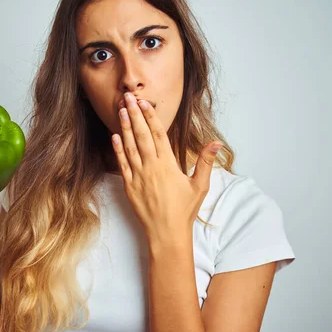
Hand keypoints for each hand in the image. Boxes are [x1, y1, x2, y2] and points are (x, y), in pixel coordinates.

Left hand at [111, 93, 222, 248]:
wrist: (166, 233)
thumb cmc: (184, 211)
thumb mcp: (200, 186)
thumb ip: (206, 162)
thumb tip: (216, 143)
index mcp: (168, 165)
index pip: (158, 134)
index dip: (150, 116)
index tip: (144, 103)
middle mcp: (151, 167)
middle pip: (141, 135)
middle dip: (134, 114)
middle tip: (128, 97)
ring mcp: (138, 176)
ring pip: (129, 146)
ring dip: (124, 127)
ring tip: (120, 110)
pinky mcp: (129, 186)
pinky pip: (122, 164)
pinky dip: (118, 149)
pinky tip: (115, 137)